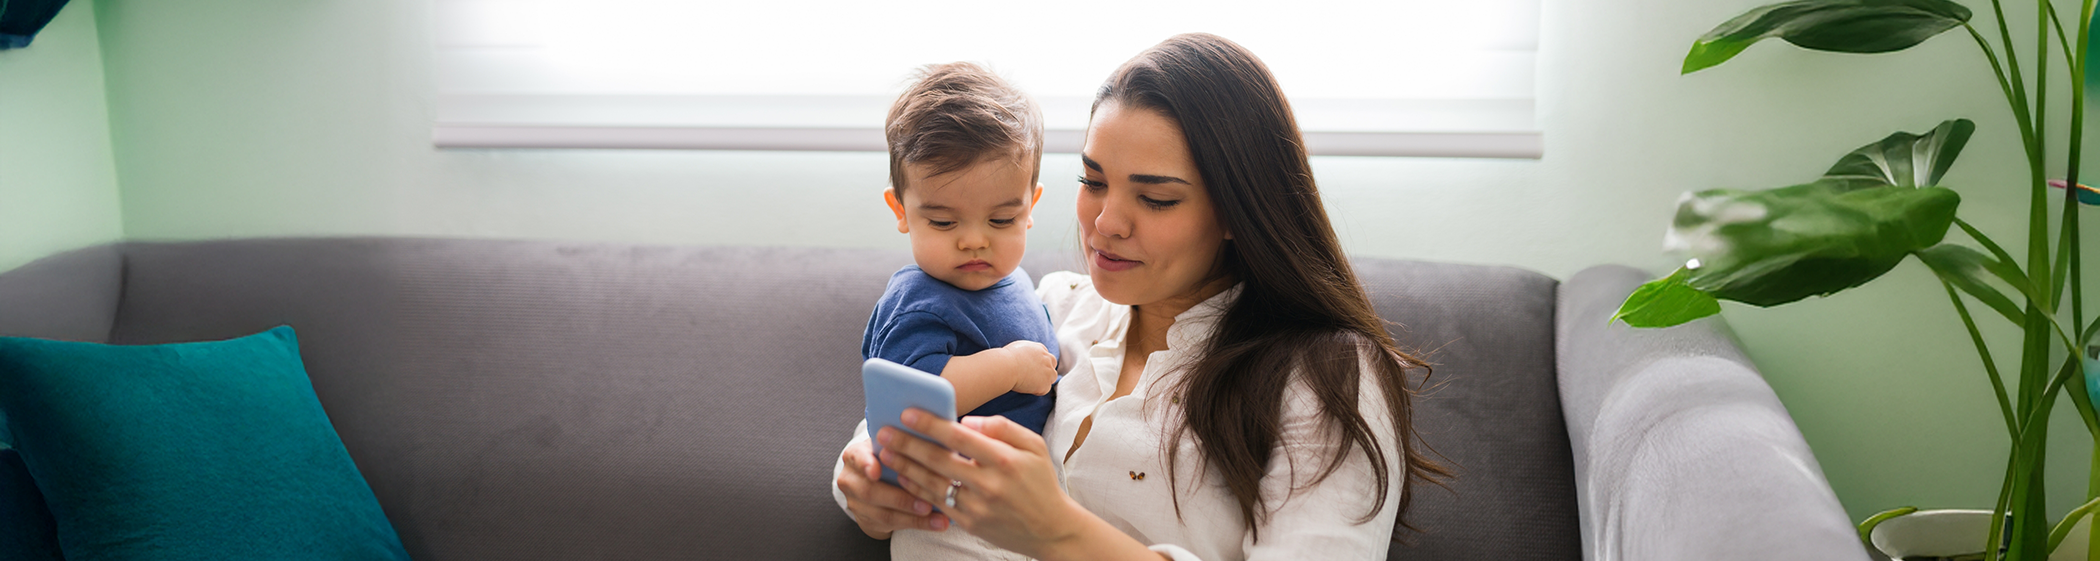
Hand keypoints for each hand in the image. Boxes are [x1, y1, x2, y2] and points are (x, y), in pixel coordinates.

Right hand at [835, 438, 949, 538]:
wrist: (876, 478)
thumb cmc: (895, 453)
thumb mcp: (896, 443)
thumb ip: (910, 435)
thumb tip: (946, 423)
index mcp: (856, 454)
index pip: (857, 457)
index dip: (866, 464)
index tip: (876, 471)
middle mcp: (851, 479)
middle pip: (870, 492)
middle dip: (901, 498)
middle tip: (925, 501)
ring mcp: (857, 503)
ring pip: (884, 514)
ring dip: (913, 516)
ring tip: (937, 515)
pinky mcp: (869, 521)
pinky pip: (893, 526)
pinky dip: (918, 525)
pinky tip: (937, 523)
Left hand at [877, 410, 1088, 557]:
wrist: (1051, 529)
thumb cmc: (1040, 481)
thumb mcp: (1034, 445)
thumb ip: (1002, 428)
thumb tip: (967, 421)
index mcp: (1005, 460)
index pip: (960, 437)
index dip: (931, 425)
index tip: (907, 413)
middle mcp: (990, 484)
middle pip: (939, 460)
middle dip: (908, 444)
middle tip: (884, 432)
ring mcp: (978, 507)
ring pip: (933, 484)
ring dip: (906, 467)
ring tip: (886, 453)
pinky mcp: (971, 523)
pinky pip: (937, 503)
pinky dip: (918, 489)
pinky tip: (904, 477)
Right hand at [1001, 340, 1058, 395]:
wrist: (1008, 367)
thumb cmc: (1007, 357)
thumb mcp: (1018, 347)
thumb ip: (1026, 351)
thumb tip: (1023, 356)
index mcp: (1040, 348)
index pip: (1045, 355)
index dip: (1039, 362)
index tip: (1032, 367)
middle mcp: (1047, 358)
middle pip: (1052, 364)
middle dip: (1045, 370)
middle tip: (1033, 376)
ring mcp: (1048, 372)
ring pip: (1052, 377)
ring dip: (1044, 380)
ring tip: (1029, 383)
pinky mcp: (1045, 384)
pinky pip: (1045, 389)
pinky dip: (1037, 390)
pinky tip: (1026, 388)